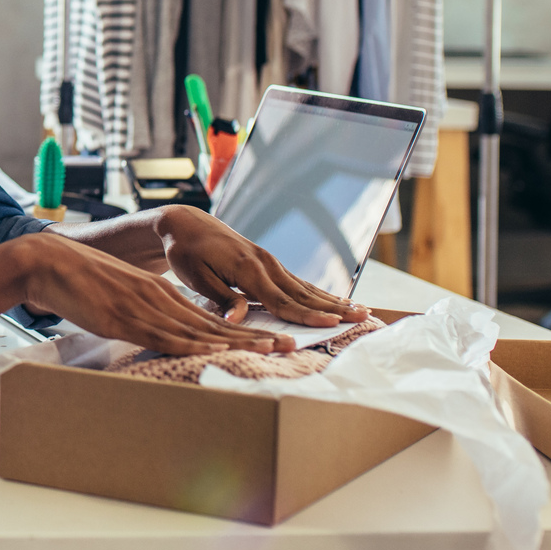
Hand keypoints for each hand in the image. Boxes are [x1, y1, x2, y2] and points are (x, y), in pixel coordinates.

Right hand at [17, 233, 297, 354]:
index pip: (210, 316)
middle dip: (255, 335)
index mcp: (160, 294)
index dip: (244, 329)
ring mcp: (145, 308)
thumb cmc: (80, 283)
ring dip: (238, 341)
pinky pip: (166, 335)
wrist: (50, 263)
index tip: (273, 338)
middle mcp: (160, 299)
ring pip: (199, 329)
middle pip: (215, 323)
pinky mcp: (125, 318)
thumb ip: (142, 313)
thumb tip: (158, 332)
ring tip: (271, 349)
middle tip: (291, 344)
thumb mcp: (120, 297)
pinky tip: (217, 348)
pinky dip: (195, 342)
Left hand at [153, 205, 369, 326]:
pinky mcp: (268, 263)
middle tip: (365, 318)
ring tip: (362, 311)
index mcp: (247, 269)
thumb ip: (220, 297)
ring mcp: (269, 262)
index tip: (332, 325)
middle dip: (335, 308)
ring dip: (334, 301)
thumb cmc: (186, 252)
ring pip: (306, 288)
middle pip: (303, 294)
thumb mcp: (194, 276)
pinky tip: (337, 301)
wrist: (185, 223)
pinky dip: (320, 293)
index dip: (306, 316)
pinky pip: (298, 282)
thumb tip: (238, 319)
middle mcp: (264, 264)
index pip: (281, 300)